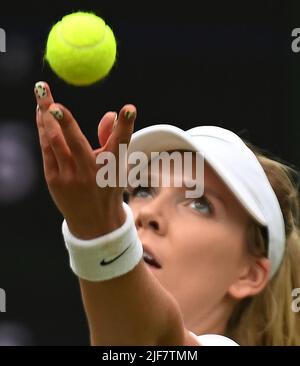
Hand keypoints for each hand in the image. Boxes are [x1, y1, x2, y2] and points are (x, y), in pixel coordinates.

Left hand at [34, 81, 136, 238]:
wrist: (95, 222)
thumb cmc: (107, 187)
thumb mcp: (116, 165)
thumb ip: (112, 137)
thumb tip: (110, 114)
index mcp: (113, 168)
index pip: (122, 143)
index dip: (125, 126)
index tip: (129, 109)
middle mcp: (91, 173)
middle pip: (75, 140)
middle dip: (61, 115)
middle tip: (44, 89)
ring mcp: (71, 178)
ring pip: (55, 142)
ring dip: (45, 116)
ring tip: (40, 94)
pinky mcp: (55, 180)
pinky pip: (47, 149)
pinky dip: (43, 130)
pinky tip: (41, 115)